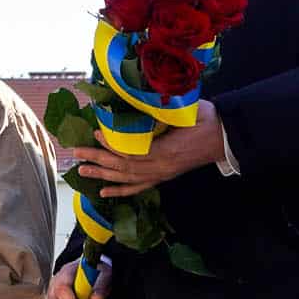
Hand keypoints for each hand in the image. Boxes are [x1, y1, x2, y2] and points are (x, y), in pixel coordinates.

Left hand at [72, 103, 224, 198]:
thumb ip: (159, 113)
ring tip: (82, 169)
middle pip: (123, 166)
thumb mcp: (183, 111)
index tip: (96, 133)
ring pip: (127, 178)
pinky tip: (104, 192)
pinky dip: (120, 190)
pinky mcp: (163, 177)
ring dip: (103, 174)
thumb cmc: (204, 118)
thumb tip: (134, 107)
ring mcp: (162, 174)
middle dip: (98, 159)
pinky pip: (138, 187)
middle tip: (76, 153)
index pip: (133, 151)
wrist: (223, 135)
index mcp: (166, 150)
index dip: (113, 145)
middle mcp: (161, 167)